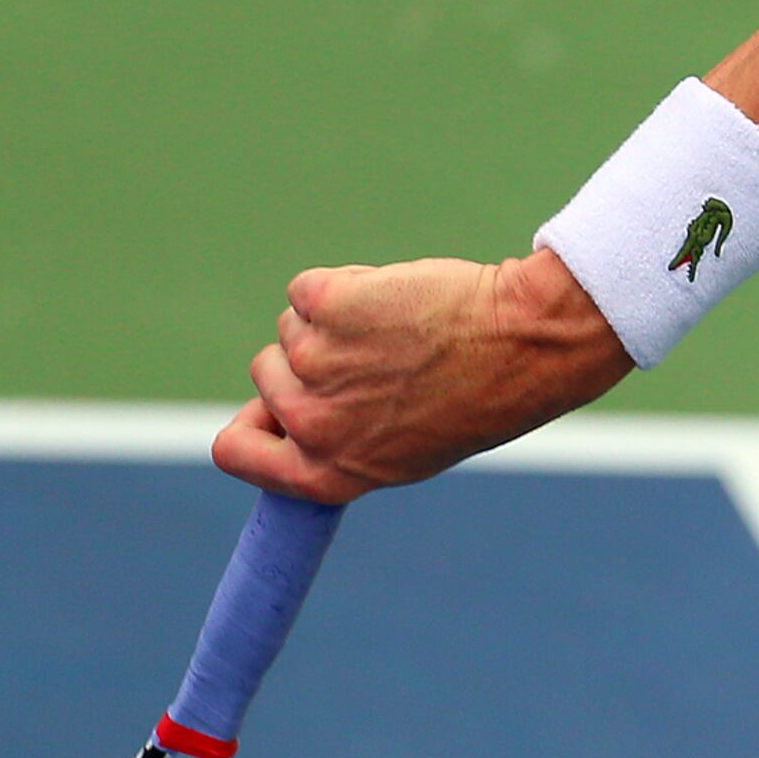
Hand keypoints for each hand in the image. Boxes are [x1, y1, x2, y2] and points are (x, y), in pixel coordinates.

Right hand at [213, 248, 632, 502]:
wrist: (525, 344)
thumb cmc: (476, 397)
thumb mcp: (403, 450)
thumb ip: (337, 441)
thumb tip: (279, 416)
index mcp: (327, 472)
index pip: (233, 452)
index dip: (251, 424)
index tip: (270, 408)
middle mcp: (313, 424)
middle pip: (266, 374)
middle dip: (310, 358)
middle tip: (382, 362)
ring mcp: (314, 363)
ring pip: (291, 326)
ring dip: (336, 321)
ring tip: (403, 335)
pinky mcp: (325, 306)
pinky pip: (309, 288)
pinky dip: (346, 286)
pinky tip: (397, 301)